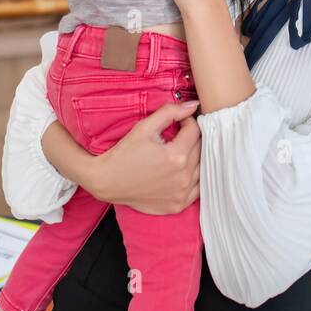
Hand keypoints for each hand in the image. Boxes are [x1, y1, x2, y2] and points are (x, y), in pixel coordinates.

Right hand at [82, 103, 201, 213]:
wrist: (108, 180)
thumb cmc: (125, 153)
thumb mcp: (144, 127)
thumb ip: (170, 112)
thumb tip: (193, 105)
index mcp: (176, 156)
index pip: (195, 131)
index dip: (187, 121)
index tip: (179, 121)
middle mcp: (183, 177)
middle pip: (201, 149)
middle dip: (193, 138)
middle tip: (179, 135)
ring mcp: (182, 193)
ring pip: (203, 168)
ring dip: (196, 157)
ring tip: (181, 151)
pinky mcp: (178, 205)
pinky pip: (198, 189)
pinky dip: (195, 178)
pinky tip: (183, 170)